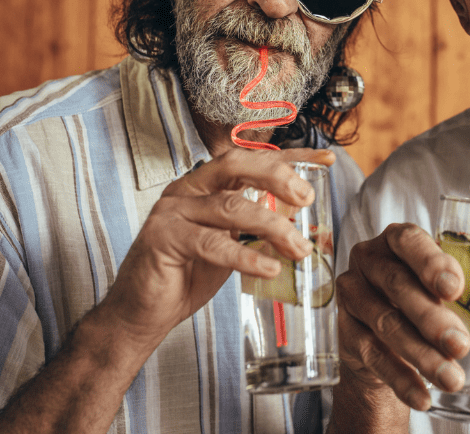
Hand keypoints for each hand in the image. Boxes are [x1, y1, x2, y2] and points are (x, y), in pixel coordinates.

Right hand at [97, 146, 334, 355]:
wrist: (143, 313)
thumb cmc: (189, 274)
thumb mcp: (232, 241)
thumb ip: (257, 223)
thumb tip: (300, 211)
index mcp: (206, 183)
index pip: (252, 160)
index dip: (290, 156)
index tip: (326, 159)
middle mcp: (188, 187)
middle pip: (236, 165)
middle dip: (277, 177)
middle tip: (307, 198)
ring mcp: (172, 210)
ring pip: (230, 206)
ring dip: (273, 227)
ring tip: (300, 250)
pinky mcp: (162, 237)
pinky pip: (212, 243)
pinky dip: (246, 256)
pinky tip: (270, 268)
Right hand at [336, 223, 469, 411]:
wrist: (383, 333)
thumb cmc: (426, 297)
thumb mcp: (454, 292)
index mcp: (398, 239)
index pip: (409, 240)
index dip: (431, 261)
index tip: (455, 287)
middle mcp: (370, 260)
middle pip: (398, 285)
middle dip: (431, 317)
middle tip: (461, 344)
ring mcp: (353, 295)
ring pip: (387, 324)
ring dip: (421, 354)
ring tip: (452, 378)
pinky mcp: (347, 331)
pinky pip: (374, 356)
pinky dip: (401, 379)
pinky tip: (424, 397)